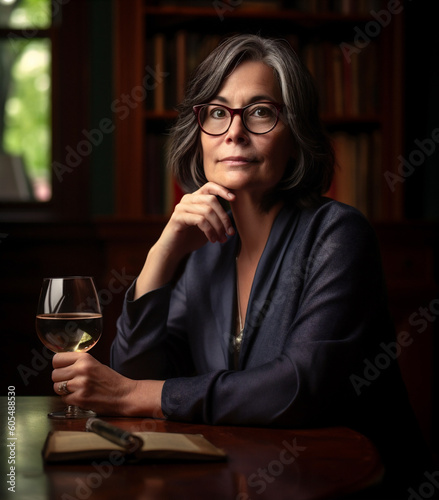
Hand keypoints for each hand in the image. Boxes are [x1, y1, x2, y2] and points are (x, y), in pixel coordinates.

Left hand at [52, 353, 163, 416]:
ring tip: (76, 390)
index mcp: (85, 358)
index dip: (59, 366)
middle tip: (71, 382)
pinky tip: (81, 397)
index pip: (56, 359)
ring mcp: (80, 384)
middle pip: (54, 374)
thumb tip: (59, 366)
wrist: (124, 394)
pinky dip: (70, 400)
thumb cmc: (110, 380)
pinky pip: (64, 399)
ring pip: (56, 387)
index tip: (63, 369)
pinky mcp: (80, 398)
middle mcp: (82, 369)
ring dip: (64, 390)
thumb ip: (78, 363)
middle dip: (60, 380)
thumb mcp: (95, 364)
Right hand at [134, 182, 235, 296]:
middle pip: (212, 200)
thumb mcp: (209, 225)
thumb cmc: (192, 237)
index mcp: (196, 198)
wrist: (174, 250)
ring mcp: (182, 207)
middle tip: (230, 233)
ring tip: (221, 239)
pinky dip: (210, 231)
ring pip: (207, 211)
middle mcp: (188, 199)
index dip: (223, 190)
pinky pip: (200, 220)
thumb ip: (217, 217)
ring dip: (218, 227)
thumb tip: (234, 217)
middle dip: (224, 217)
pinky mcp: (178, 217)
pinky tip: (212, 239)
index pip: (210, 186)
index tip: (234, 199)